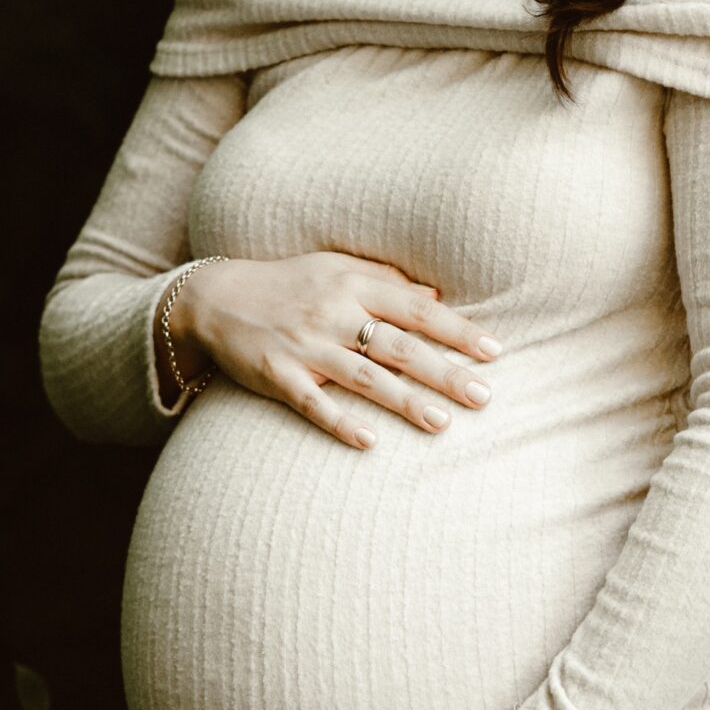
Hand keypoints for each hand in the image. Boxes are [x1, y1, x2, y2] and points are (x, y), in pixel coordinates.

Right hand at [162, 251, 504, 447]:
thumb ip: (386, 281)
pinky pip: (313, 403)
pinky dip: (341, 422)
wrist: (214, 298)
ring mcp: (305, 346)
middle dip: (445, 372)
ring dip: (405, 401)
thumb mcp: (336, 268)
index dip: (458, 330)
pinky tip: (370, 441)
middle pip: (400, 346)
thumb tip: (438, 298)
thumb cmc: (288, 283)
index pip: (418, 310)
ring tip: (443, 423)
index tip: (494, 352)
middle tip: (484, 396)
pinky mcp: (276, 375)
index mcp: (354, 284)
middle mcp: (333, 313)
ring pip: (364, 377)